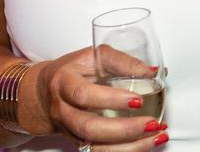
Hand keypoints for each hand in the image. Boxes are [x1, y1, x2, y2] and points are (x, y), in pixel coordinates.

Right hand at [33, 46, 168, 150]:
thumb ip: (121, 61)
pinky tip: (145, 144)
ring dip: (130, 147)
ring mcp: (70, 130)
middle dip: (124, 129)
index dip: (111, 99)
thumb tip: (152, 72)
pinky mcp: (79, 144)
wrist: (44, 93)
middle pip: (89, 128)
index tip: (137, 99)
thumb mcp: (91, 57)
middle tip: (151, 122)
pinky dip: (126, 151)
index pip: (83, 95)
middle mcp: (63, 110)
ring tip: (155, 136)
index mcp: (64, 83)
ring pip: (95, 148)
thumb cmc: (70, 72)